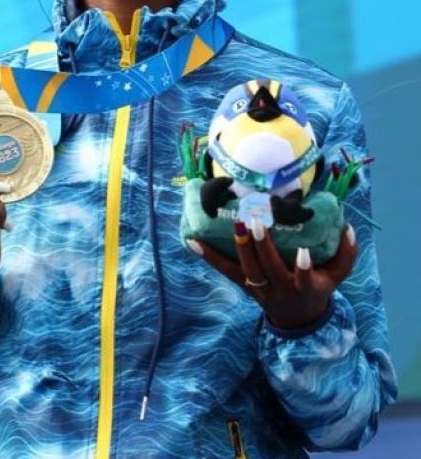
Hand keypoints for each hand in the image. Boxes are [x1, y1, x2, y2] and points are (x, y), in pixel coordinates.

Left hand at [192, 221, 357, 328]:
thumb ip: (346, 254)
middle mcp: (279, 289)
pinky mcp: (243, 285)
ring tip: (234, 224)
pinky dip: (208, 256)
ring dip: (239, 247)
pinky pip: (224, 271)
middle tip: (256, 222)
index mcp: (304, 287)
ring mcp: (258, 288)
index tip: (304, 253)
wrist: (297, 318)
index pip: (305, 278)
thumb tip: (348, 227)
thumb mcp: (337, 277)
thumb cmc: (318, 288)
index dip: (304, 268)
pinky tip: (191, 241)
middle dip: (263, 247)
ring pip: (246, 270)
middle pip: (269, 269)